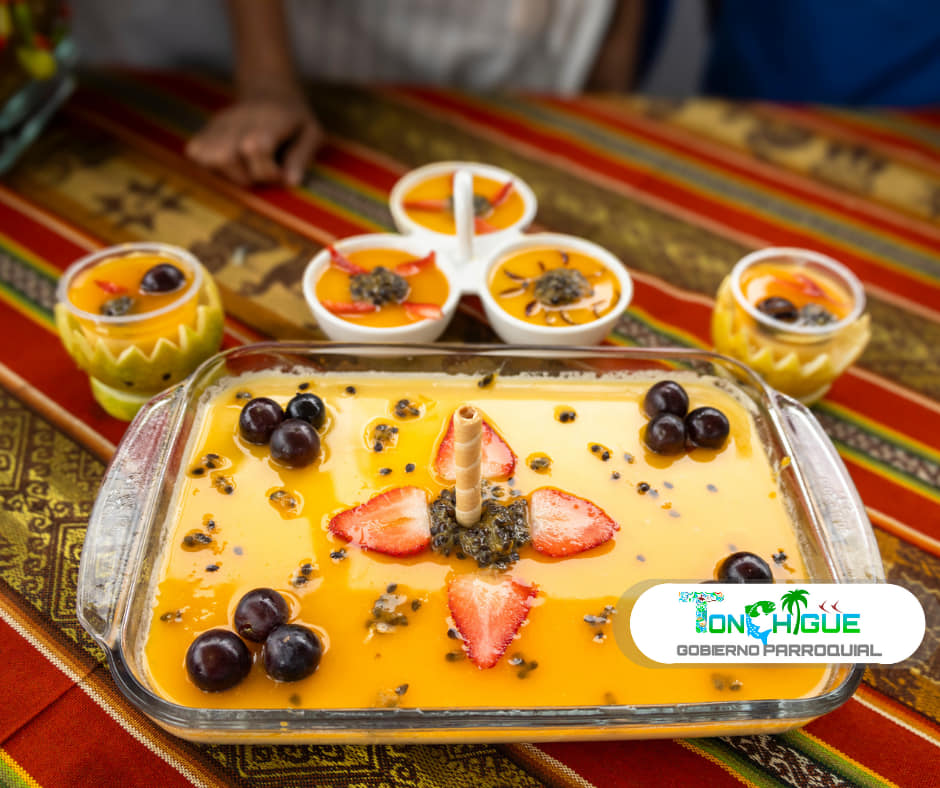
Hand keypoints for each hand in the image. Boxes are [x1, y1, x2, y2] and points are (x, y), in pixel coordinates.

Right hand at [186, 89, 321, 185]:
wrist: (269, 92)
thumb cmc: (294, 120)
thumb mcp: (311, 133)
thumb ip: (302, 157)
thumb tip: (290, 181)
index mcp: (268, 120)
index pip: (255, 147)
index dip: (269, 171)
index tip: (282, 173)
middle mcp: (239, 120)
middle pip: (227, 157)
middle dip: (250, 176)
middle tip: (265, 171)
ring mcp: (219, 124)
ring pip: (210, 157)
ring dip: (231, 175)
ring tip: (248, 168)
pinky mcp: (205, 130)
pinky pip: (195, 153)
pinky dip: (211, 166)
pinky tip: (230, 164)